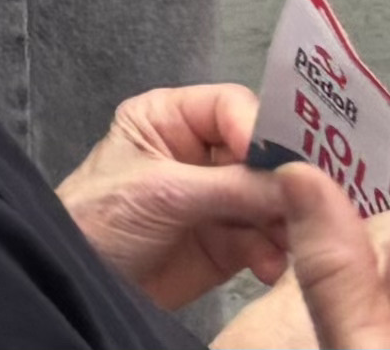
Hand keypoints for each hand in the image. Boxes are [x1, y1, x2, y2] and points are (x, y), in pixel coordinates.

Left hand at [60, 82, 299, 308]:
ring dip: (285, 223)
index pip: (232, 107)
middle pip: (262, 156)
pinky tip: (269, 268)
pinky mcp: (227, 243)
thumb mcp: (161, 192)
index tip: (286, 164)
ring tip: (290, 245)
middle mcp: (199, 152)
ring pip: (273, 200)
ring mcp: (217, 199)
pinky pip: (267, 240)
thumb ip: (231, 186)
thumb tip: (299, 184)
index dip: (261, 131)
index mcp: (170, 118)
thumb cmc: (99, 218)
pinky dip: (275, 253)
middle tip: (309, 208)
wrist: (80, 282)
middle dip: (285, 184)